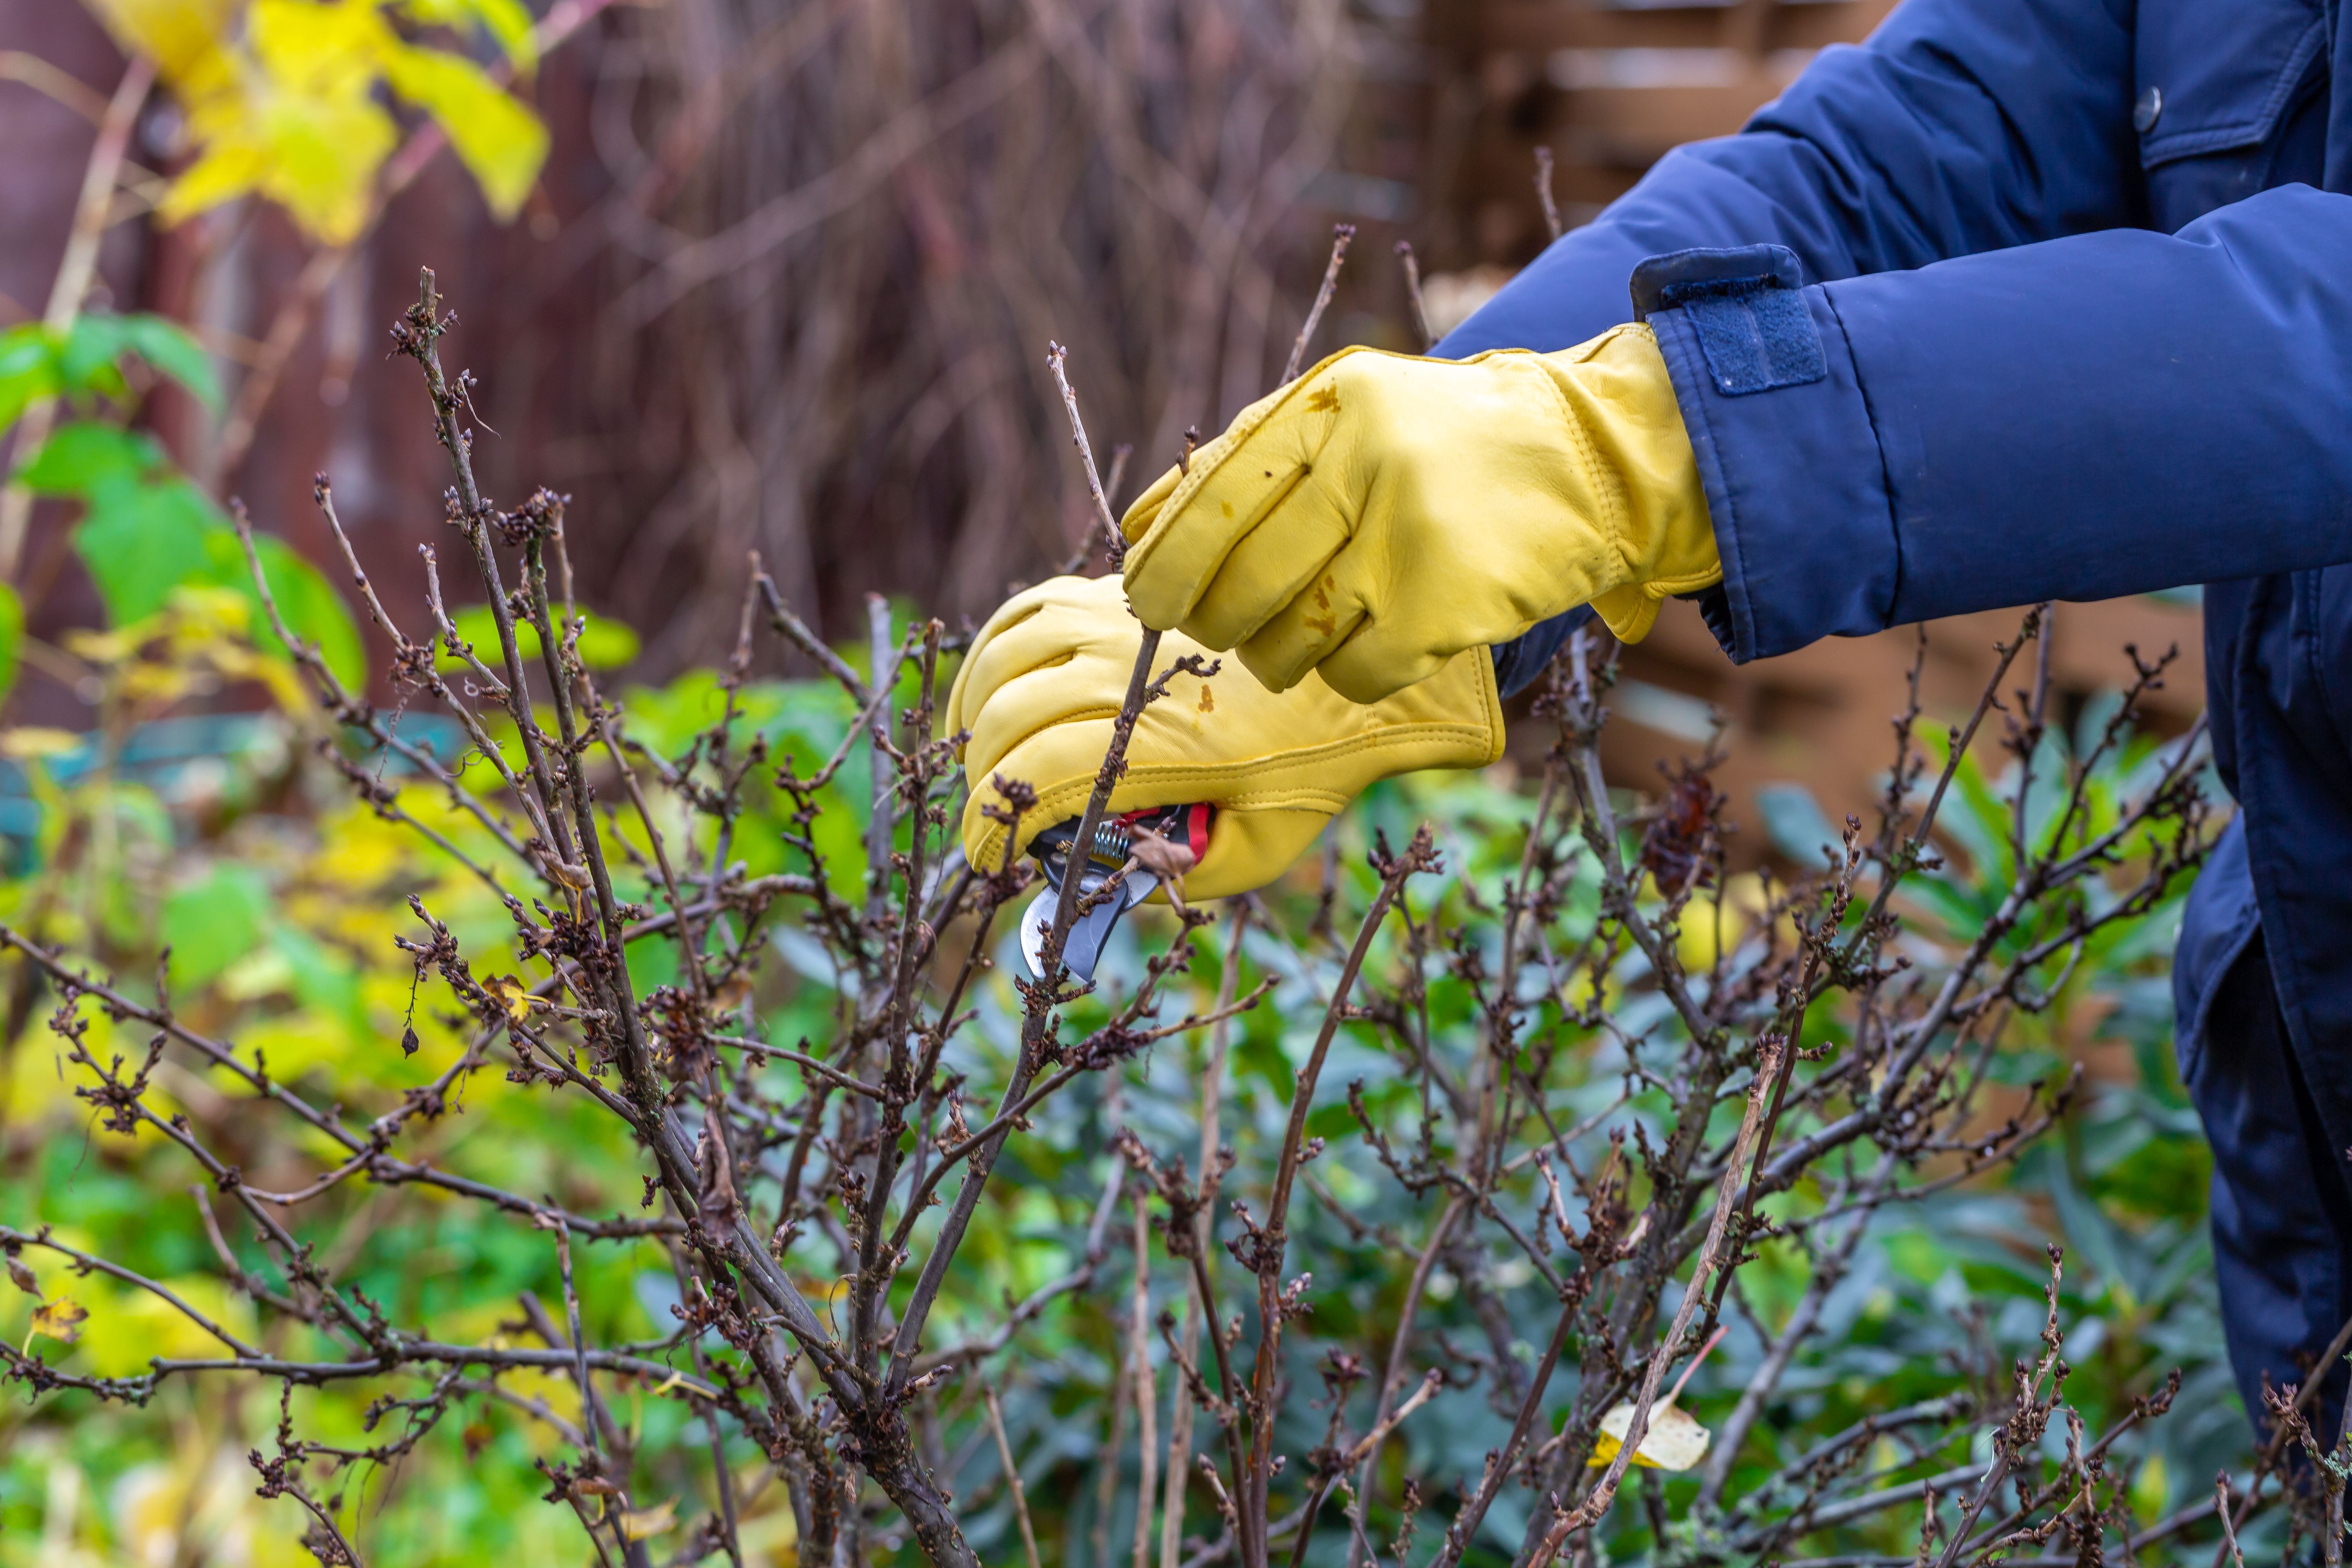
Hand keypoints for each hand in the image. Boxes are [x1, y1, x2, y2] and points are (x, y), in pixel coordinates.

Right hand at [945, 574, 1501, 898]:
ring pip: (1004, 656)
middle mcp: (1130, 674)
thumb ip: (1175, 877)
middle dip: (979, 778)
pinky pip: (1029, 607)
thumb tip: (1098, 887)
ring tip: (980, 755)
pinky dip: (995, 651)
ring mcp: (1123, 621)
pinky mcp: (1124, 591)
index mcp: (1158, 744)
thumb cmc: (1310, 774)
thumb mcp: (1254, 851)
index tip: (986, 861)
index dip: (988, 826)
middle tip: (992, 816)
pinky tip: (996, 689)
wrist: (1358, 683)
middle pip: (1005, 718)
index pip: (1034, 779)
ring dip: (975, 710)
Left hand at [1117, 323, 1715, 703]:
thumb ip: (1246, 458)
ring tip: (1301, 635)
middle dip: (1213, 621)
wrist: (1593, 455)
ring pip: (1289, 637)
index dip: (1166, 561)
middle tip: (1214, 630)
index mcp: (1328, 403)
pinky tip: (1369, 647)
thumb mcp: (1347, 413)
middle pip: (1240, 580)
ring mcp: (1408, 533)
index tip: (1144, 599)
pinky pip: (1352, 674)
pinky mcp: (1447, 602)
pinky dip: (1345, 675)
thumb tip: (1136, 526)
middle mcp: (1365, 460)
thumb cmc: (1445, 443)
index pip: (1211, 498)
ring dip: (1278, 655)